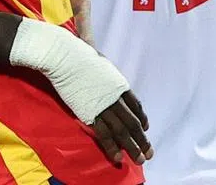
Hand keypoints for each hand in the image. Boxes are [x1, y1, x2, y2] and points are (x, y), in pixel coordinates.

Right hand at [8, 19, 152, 164]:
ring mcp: (104, 107)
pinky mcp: (90, 114)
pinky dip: (112, 147)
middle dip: (142, 140)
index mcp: (120, 85)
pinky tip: (118, 158)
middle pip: (134, 123)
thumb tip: (107, 68)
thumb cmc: (79, 55)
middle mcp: (116, 98)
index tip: (146, 129)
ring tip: (140, 160)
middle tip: (149, 153)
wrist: (65, 57)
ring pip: (123, 132)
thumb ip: (106, 73)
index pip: (136, 106)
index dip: (142, 119)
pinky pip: (104, 135)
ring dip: (132, 148)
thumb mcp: (100, 63)